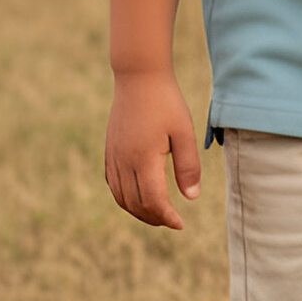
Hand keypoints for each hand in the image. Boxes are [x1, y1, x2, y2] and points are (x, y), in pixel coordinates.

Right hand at [104, 70, 201, 228]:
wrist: (138, 77)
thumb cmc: (165, 102)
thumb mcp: (184, 132)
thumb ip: (188, 166)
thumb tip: (191, 198)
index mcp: (143, 158)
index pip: (153, 200)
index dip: (167, 217)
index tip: (180, 224)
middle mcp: (124, 160)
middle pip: (135, 204)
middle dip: (153, 218)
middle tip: (171, 221)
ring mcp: (114, 156)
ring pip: (120, 197)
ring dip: (138, 211)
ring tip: (157, 214)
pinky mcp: (110, 150)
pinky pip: (113, 183)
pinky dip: (124, 198)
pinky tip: (138, 197)